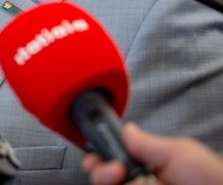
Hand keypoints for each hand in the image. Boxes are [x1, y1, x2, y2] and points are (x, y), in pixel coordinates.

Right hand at [82, 122, 222, 184]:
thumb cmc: (213, 180)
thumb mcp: (180, 154)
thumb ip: (148, 142)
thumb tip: (125, 128)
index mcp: (146, 166)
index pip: (109, 159)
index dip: (97, 156)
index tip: (96, 156)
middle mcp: (139, 183)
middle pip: (100, 178)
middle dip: (100, 172)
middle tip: (116, 172)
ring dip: (115, 184)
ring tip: (137, 184)